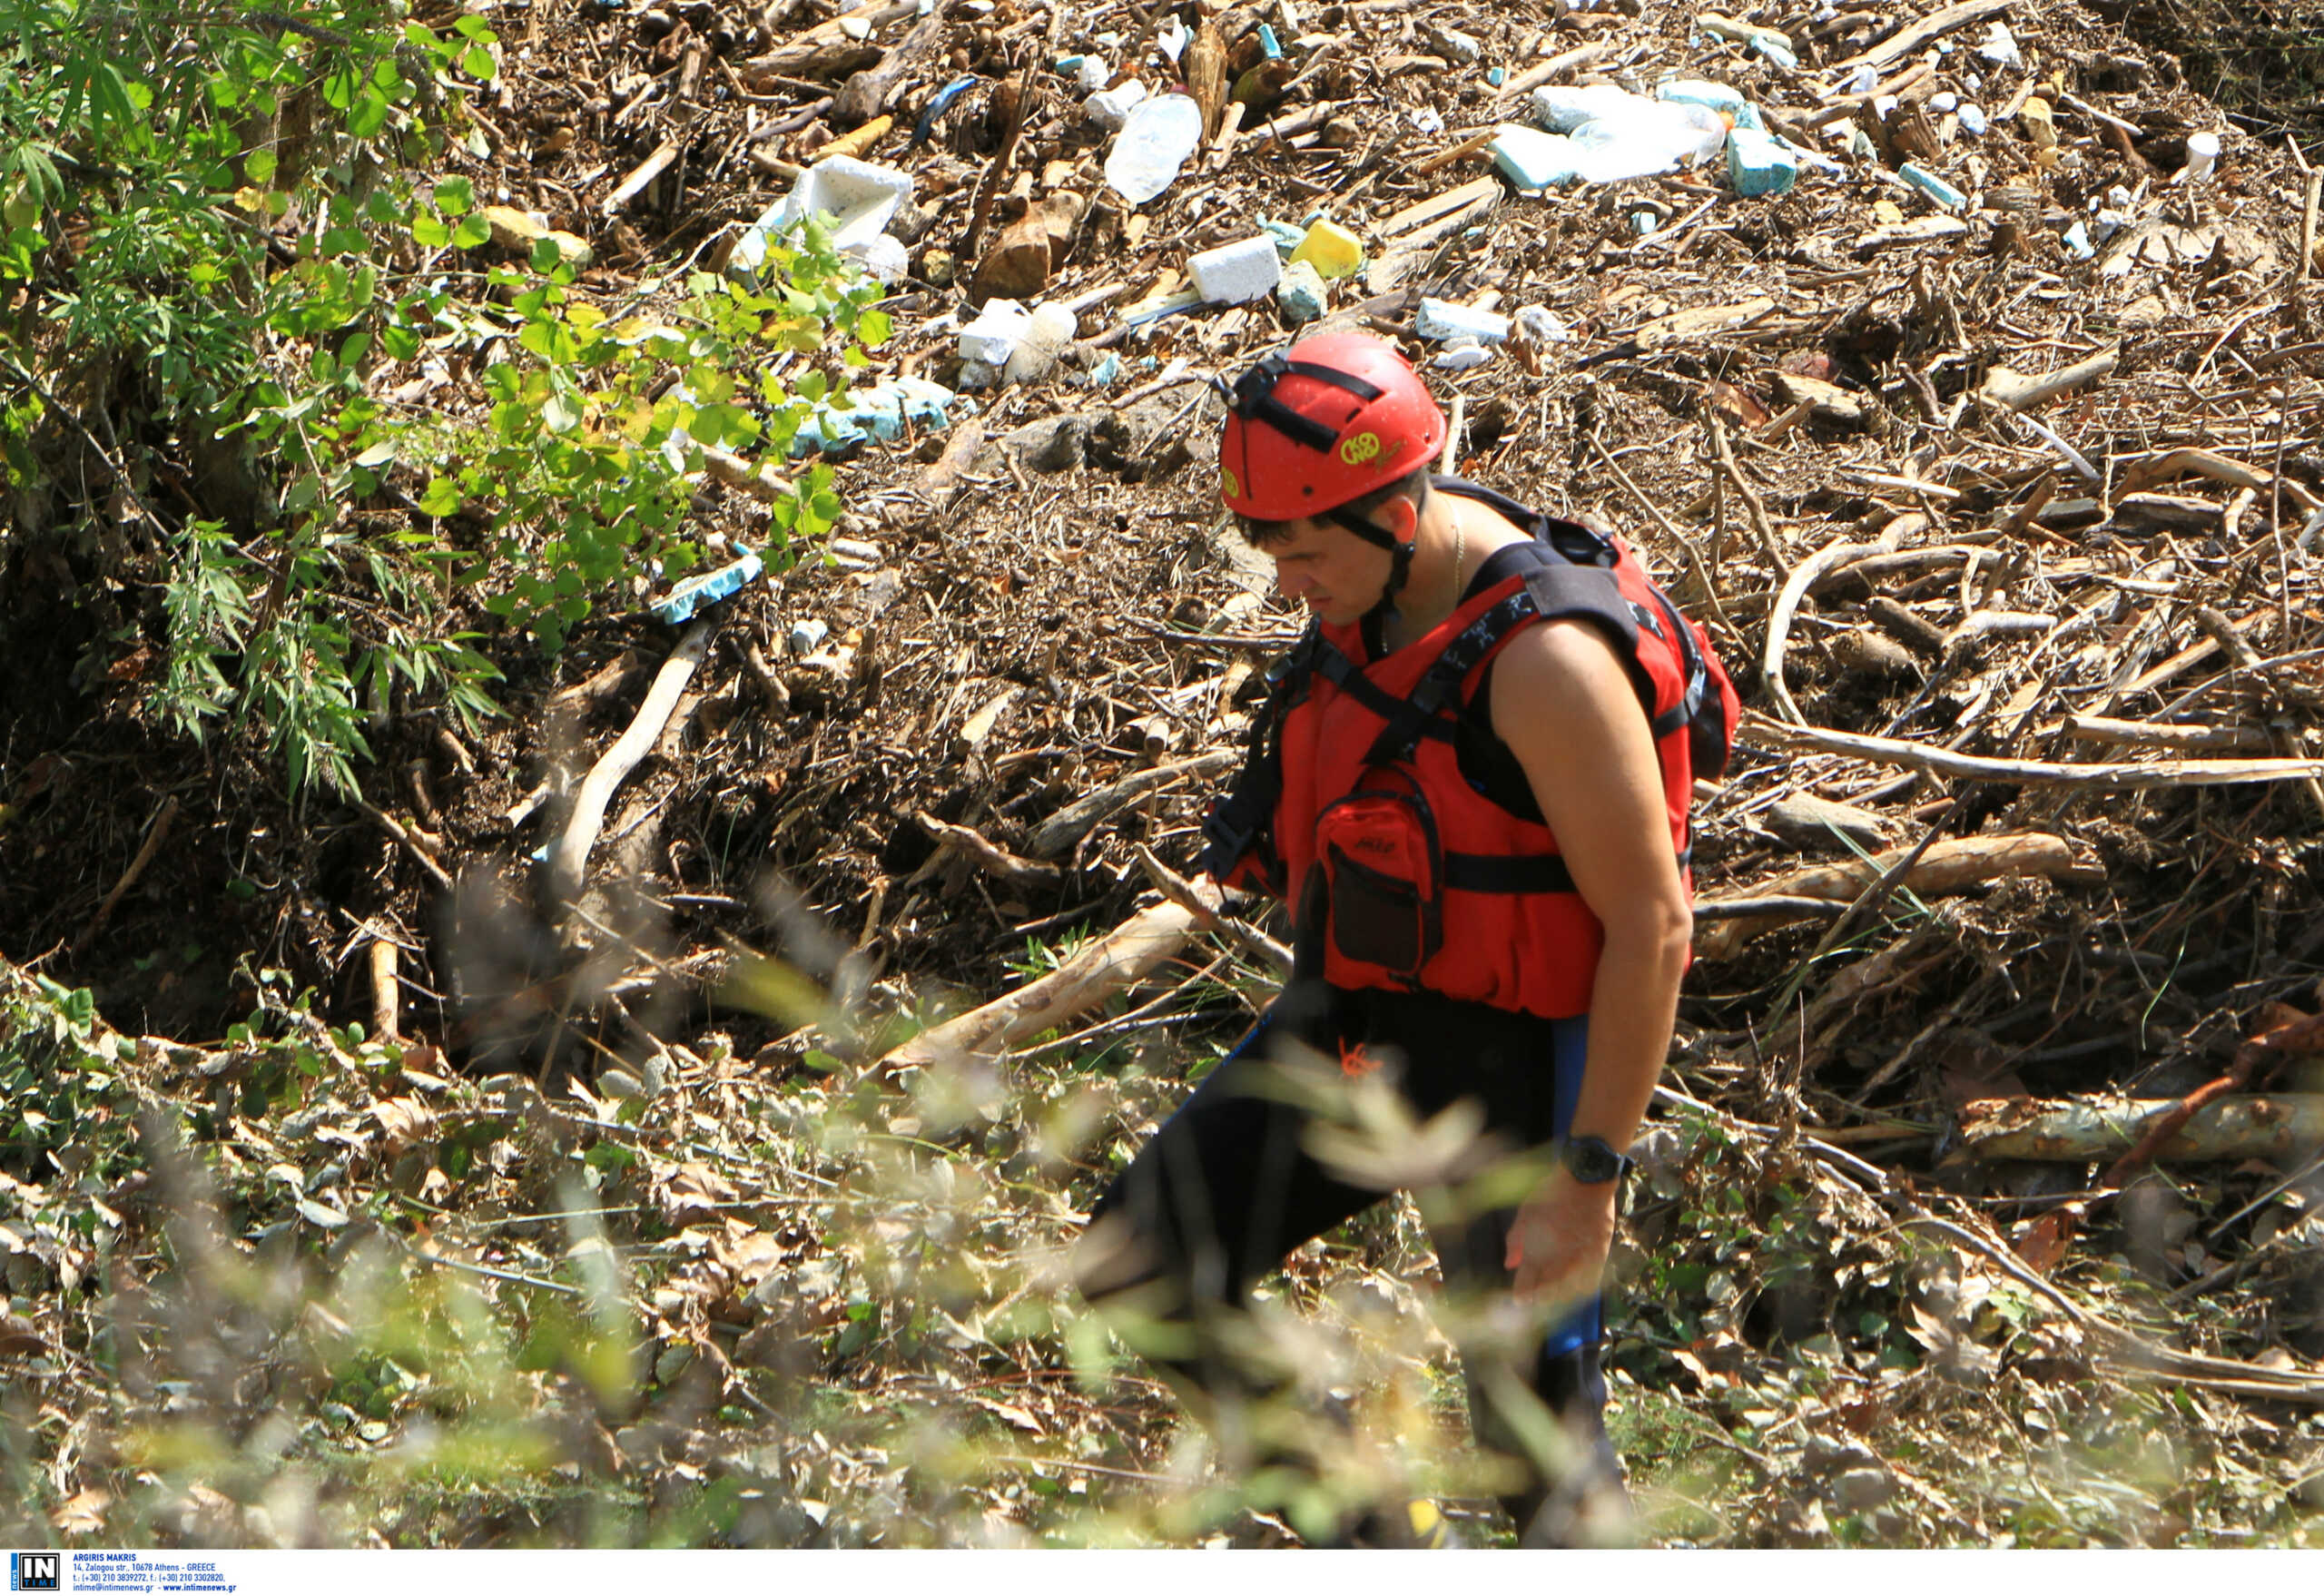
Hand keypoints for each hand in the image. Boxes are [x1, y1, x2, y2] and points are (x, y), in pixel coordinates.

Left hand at [1504, 1168, 1617, 1305]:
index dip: (1521, 1296)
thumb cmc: (1552, 1193)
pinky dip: (1580, 1290)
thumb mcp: (1526, 1212)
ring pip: (1568, 1294)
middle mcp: (1558, 1261)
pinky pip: (1589, 1285)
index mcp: (1537, 1251)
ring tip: (1553, 1295)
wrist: (1587, 1180)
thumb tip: (1510, 1265)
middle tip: (1535, 1298)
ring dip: (1558, 1297)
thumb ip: (1516, 1241)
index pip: (1526, 1287)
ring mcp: (1581, 1261)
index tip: (1520, 1300)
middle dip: (1538, 1299)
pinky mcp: (1599, 1257)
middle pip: (1546, 1295)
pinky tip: (1574, 1287)